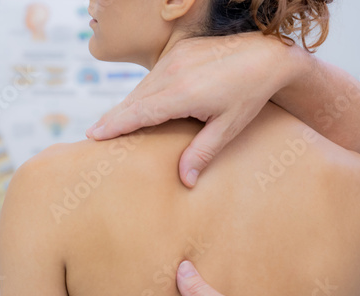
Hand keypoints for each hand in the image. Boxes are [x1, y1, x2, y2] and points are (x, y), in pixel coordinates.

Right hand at [85, 32, 306, 187]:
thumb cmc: (249, 93)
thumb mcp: (228, 127)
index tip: (94, 135)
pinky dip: (141, 92)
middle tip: (93, 133)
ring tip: (110, 123)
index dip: (115, 125)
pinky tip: (136, 104)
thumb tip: (184, 181)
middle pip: (133, 100)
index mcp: (183, 93)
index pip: (139, 112)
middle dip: (113, 117)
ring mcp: (174, 58)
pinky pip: (151, 76)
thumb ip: (202, 153)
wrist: (266, 53)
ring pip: (140, 87)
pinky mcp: (177, 50)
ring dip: (126, 105)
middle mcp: (173, 72)